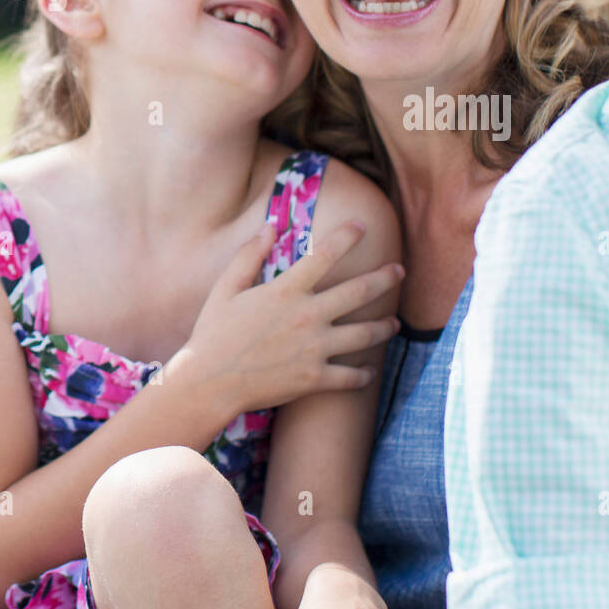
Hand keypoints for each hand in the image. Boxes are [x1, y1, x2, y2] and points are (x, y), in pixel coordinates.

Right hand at [169, 221, 401, 420]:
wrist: (209, 382)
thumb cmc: (213, 334)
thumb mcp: (225, 289)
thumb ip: (248, 256)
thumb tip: (268, 227)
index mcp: (287, 291)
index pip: (326, 254)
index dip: (347, 236)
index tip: (362, 226)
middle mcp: (308, 316)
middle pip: (360, 292)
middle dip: (385, 278)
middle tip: (400, 271)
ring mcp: (315, 348)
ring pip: (365, 335)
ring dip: (384, 327)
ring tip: (395, 324)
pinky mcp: (315, 378)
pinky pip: (350, 377)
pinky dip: (363, 375)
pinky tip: (369, 372)